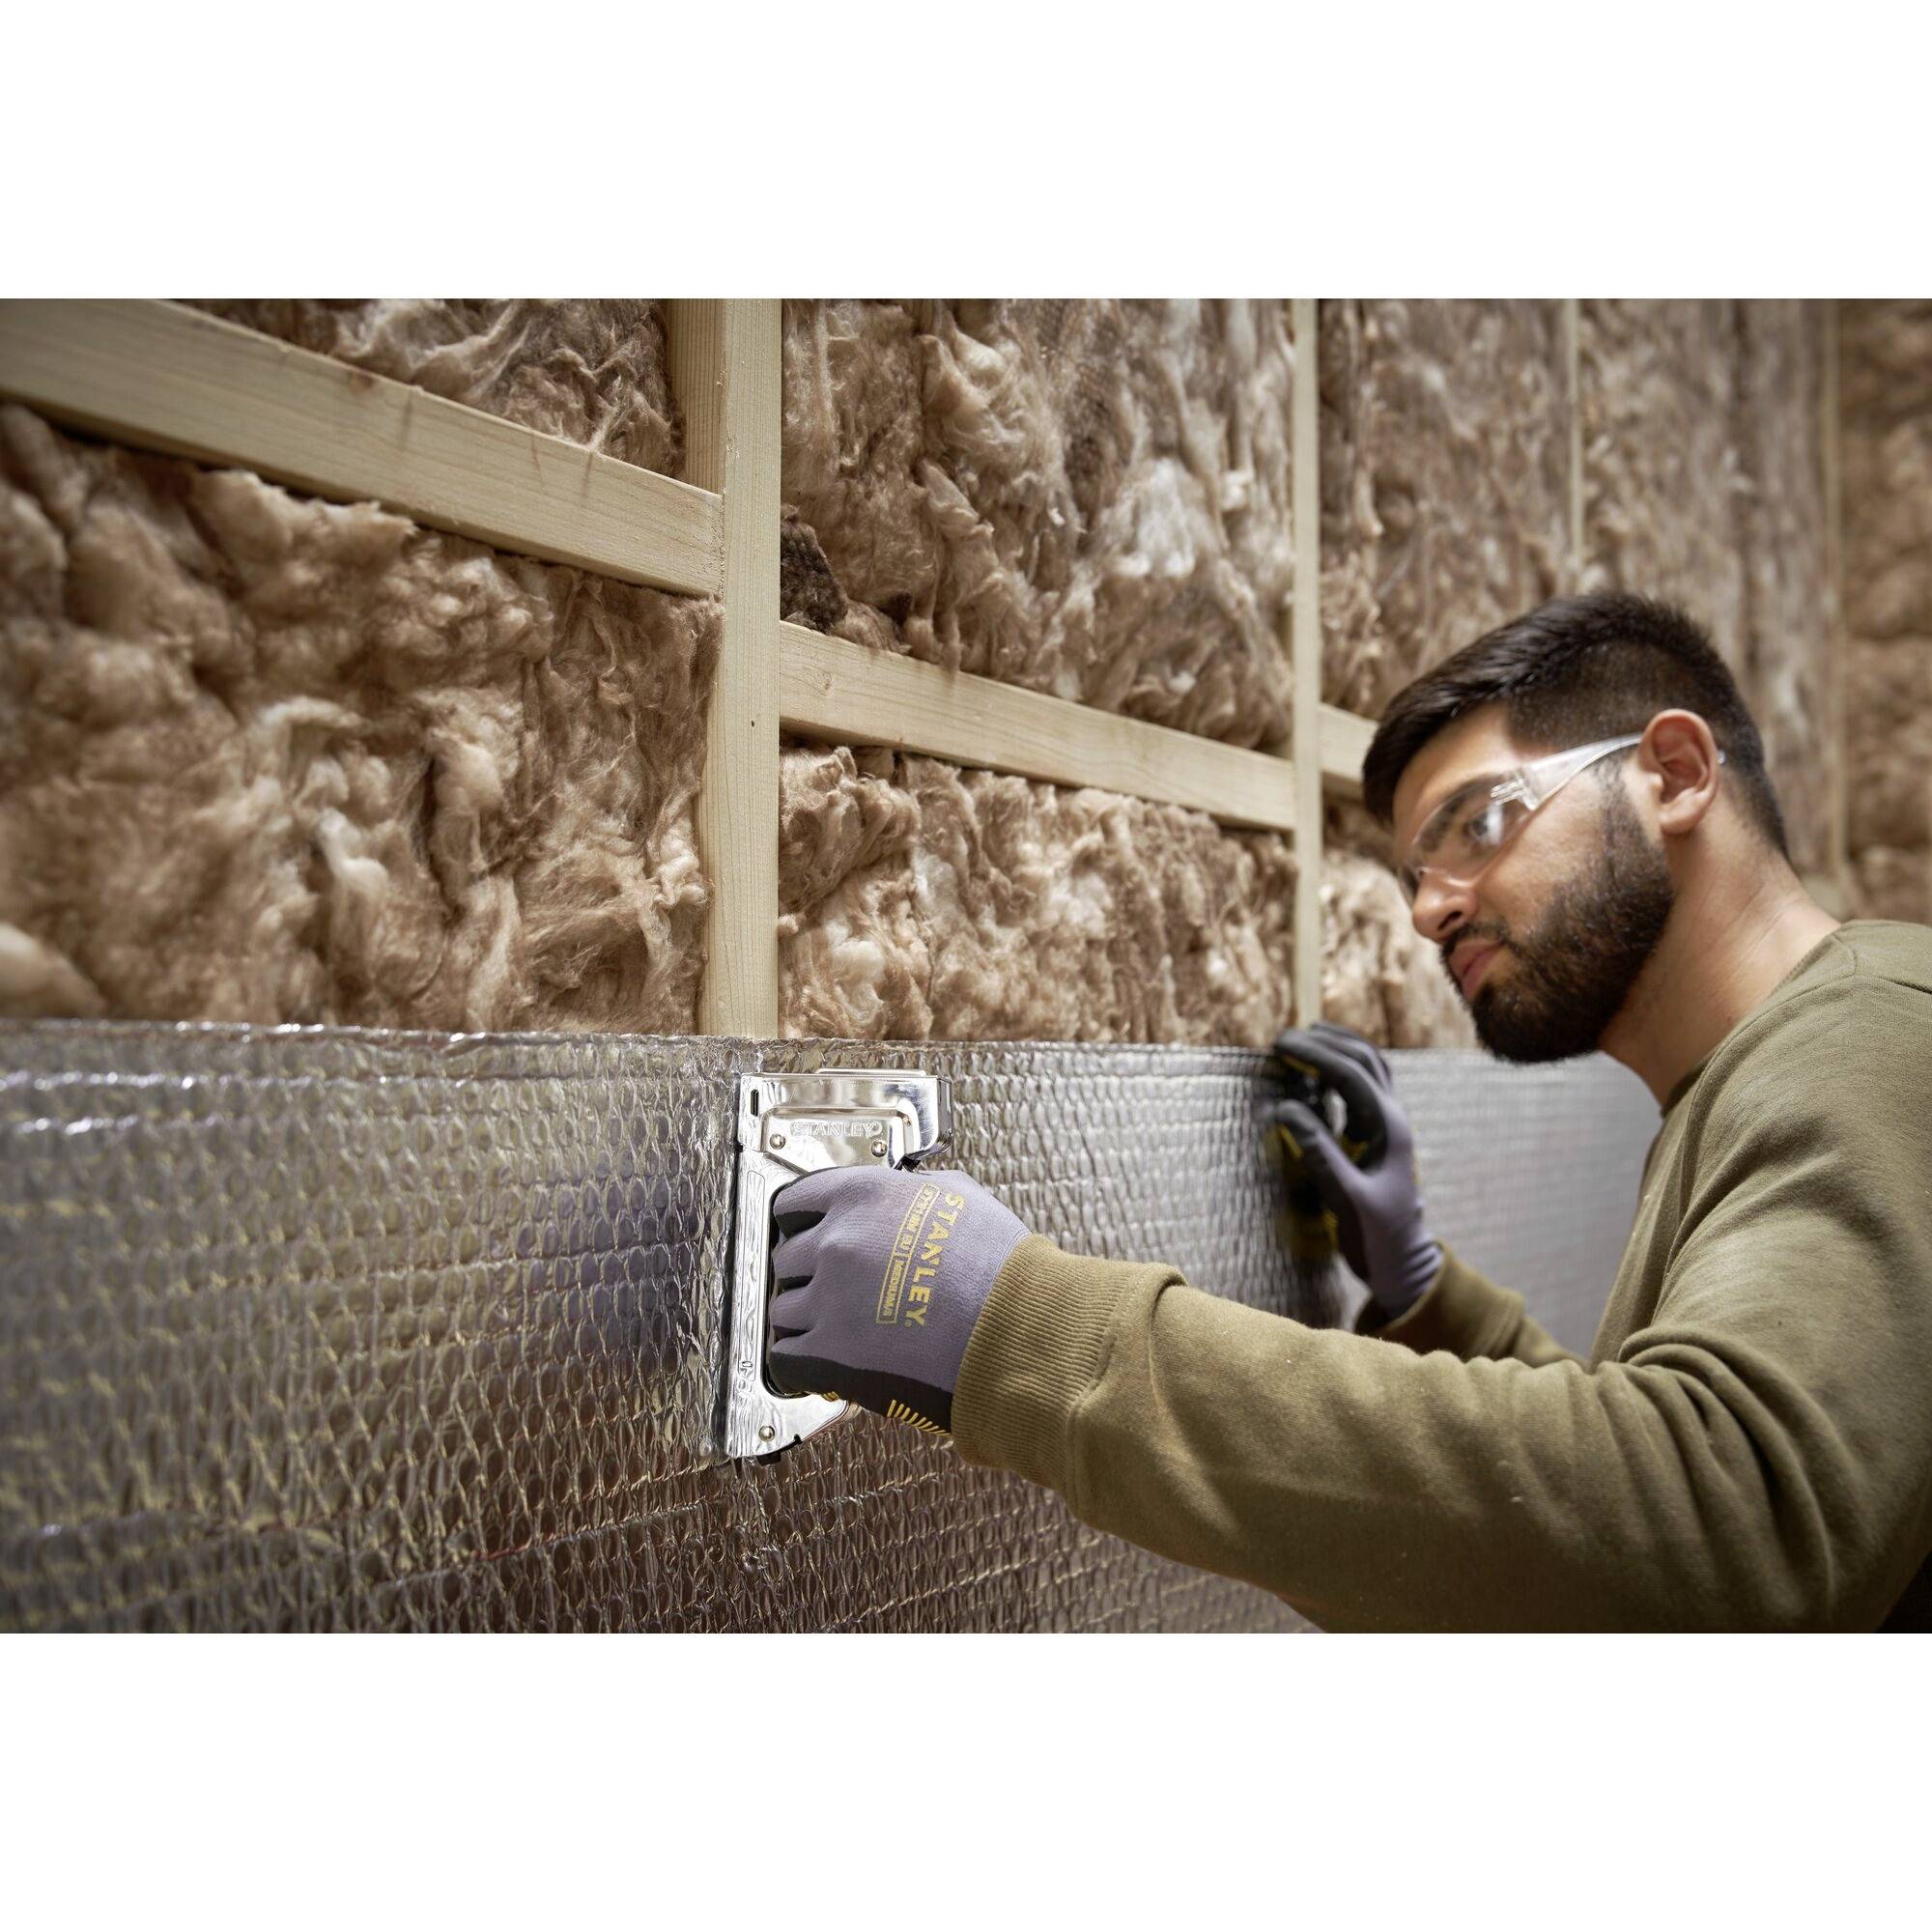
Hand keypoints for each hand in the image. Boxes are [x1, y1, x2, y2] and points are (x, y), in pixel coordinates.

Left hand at [768, 1166, 1028, 1433]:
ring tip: (836, 1327)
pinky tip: (817, 1359)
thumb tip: (906, 1189)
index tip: (803, 1233)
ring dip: (805, 1318)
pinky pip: (785, 1356)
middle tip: (833, 1286)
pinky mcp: (829, 1355)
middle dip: (808, 1273)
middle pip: (787, 1258)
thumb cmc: (1000, 1267)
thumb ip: (914, 1189)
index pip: (793, 1202)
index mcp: (861, 1196)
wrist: (1015, 1329)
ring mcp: (827, 1300)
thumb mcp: (959, 1195)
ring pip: (783, 1309)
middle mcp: (835, 1243)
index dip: (800, 1222)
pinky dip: (798, 1360)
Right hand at [1269, 1022, 1441, 1317]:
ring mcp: (1389, 1125)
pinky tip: (1314, 1074)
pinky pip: (1362, 1088)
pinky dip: (1339, 1071)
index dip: (1315, 1054)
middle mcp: (1393, 1119)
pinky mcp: (1379, 1135)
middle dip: (1325, 1042)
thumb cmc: (1377, 1238)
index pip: (1351, 1074)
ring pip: (1370, 1068)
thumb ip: (1318, 1152)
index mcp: (1389, 1129)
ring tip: (1301, 1042)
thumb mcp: (1345, 1199)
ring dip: (1337, 1048)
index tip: (1280, 1046)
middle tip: (1283, 1040)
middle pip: (1365, 1059)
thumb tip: (1284, 1108)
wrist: (1405, 1264)